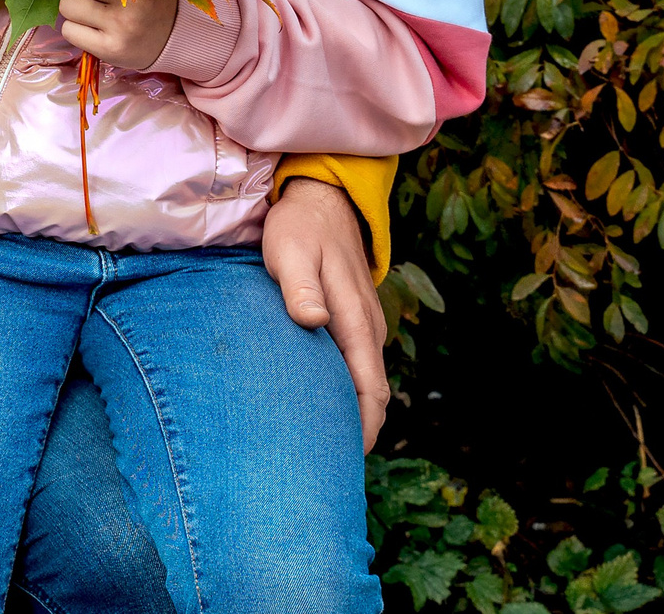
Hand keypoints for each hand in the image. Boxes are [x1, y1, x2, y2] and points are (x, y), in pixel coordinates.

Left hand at [56, 0, 177, 71]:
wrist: (174, 38)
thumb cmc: (148, 1)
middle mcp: (127, 4)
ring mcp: (118, 29)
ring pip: (66, 10)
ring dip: (72, 12)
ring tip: (91, 15)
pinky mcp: (110, 50)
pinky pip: (70, 32)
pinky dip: (75, 30)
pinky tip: (91, 30)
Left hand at [264, 176, 390, 449]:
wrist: (321, 198)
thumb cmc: (299, 228)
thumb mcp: (290, 252)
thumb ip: (300, 288)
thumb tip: (314, 322)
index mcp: (355, 320)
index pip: (370, 389)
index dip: (364, 429)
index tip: (346, 461)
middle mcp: (368, 327)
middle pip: (372, 394)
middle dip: (359, 430)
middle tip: (327, 465)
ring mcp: (365, 323)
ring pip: (366, 379)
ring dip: (354, 410)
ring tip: (324, 443)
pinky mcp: (355, 318)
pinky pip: (358, 363)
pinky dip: (349, 388)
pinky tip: (324, 400)